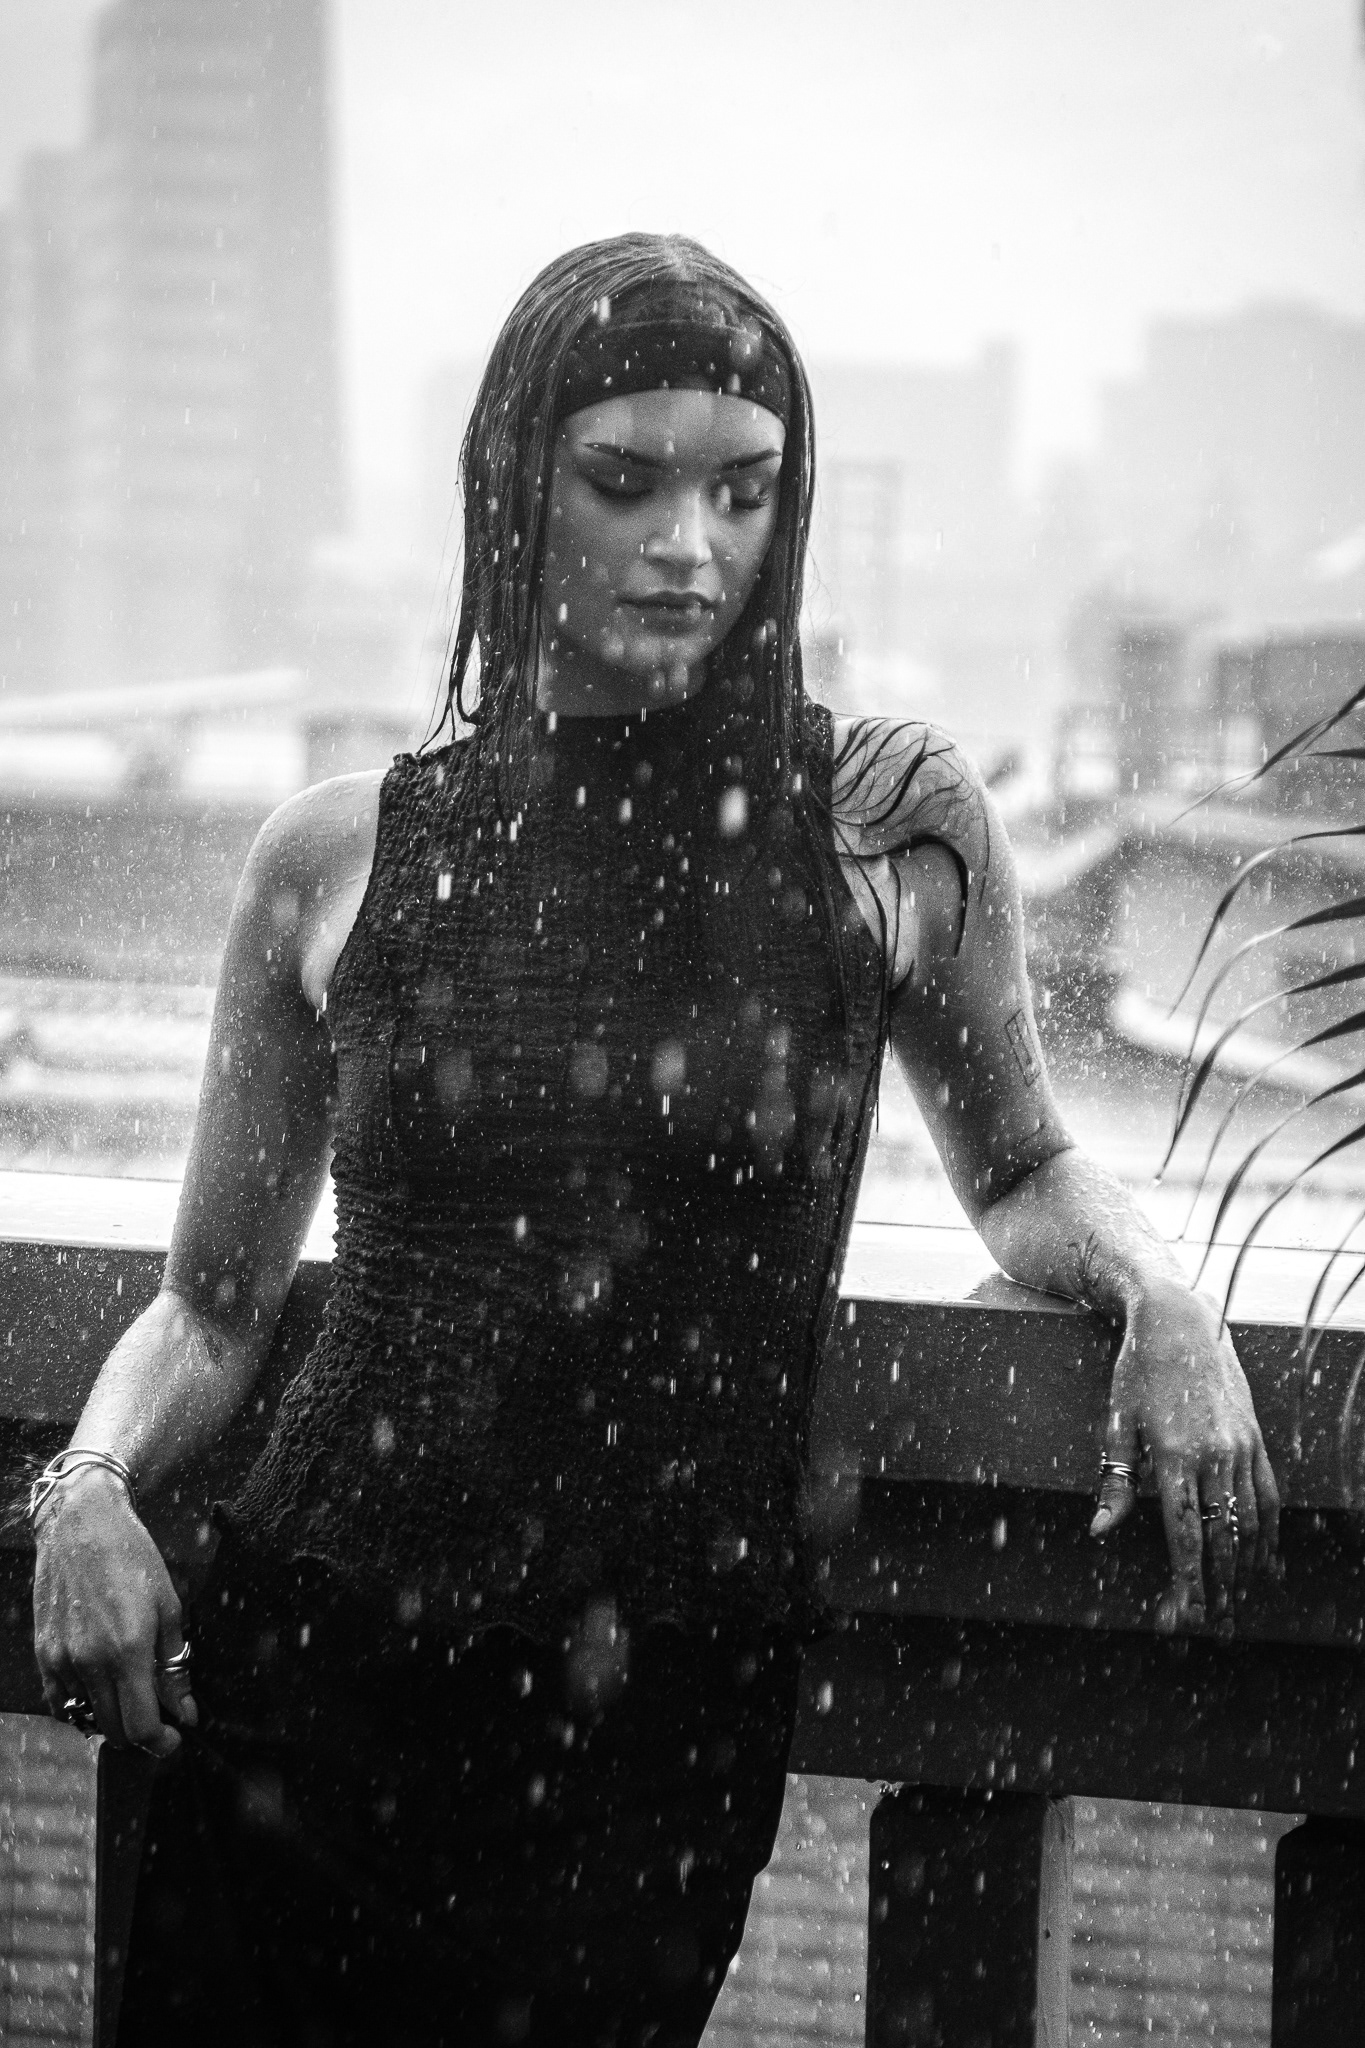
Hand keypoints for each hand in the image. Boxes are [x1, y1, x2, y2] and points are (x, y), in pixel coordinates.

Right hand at [33, 1466, 197, 1754]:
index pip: (142, 1726)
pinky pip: (61, 1703)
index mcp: (128, 1650)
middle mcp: (91, 1662)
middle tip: (158, 1717)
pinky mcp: (44, 1654)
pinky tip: (101, 1688)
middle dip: (141, 1733)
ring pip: (88, 1719)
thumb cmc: (132, 1558)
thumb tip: (186, 1711)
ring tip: (131, 1695)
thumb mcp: (169, 1607)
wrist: (81, 1525)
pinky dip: (82, 1707)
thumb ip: (174, 1666)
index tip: (175, 1738)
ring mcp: (63, 1660)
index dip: (162, 1743)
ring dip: (112, 1719)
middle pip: (115, 1730)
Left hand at [1089, 1280, 1279, 1633]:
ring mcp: (1241, 1447)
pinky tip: (1264, 1562)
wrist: (1180, 1322)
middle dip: (1216, 1587)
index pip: (1184, 1534)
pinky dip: (1268, 1533)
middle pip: (1221, 1537)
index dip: (1185, 1579)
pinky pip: (1268, 1496)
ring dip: (1243, 1569)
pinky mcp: (1255, 1439)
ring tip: (1234, 1605)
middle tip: (1209, 1625)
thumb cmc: (1138, 1372)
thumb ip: (1115, 1480)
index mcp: (1174, 1455)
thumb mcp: (1117, 1421)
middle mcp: (1215, 1455)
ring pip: (1250, 1523)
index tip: (1182, 1614)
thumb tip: (1101, 1530)